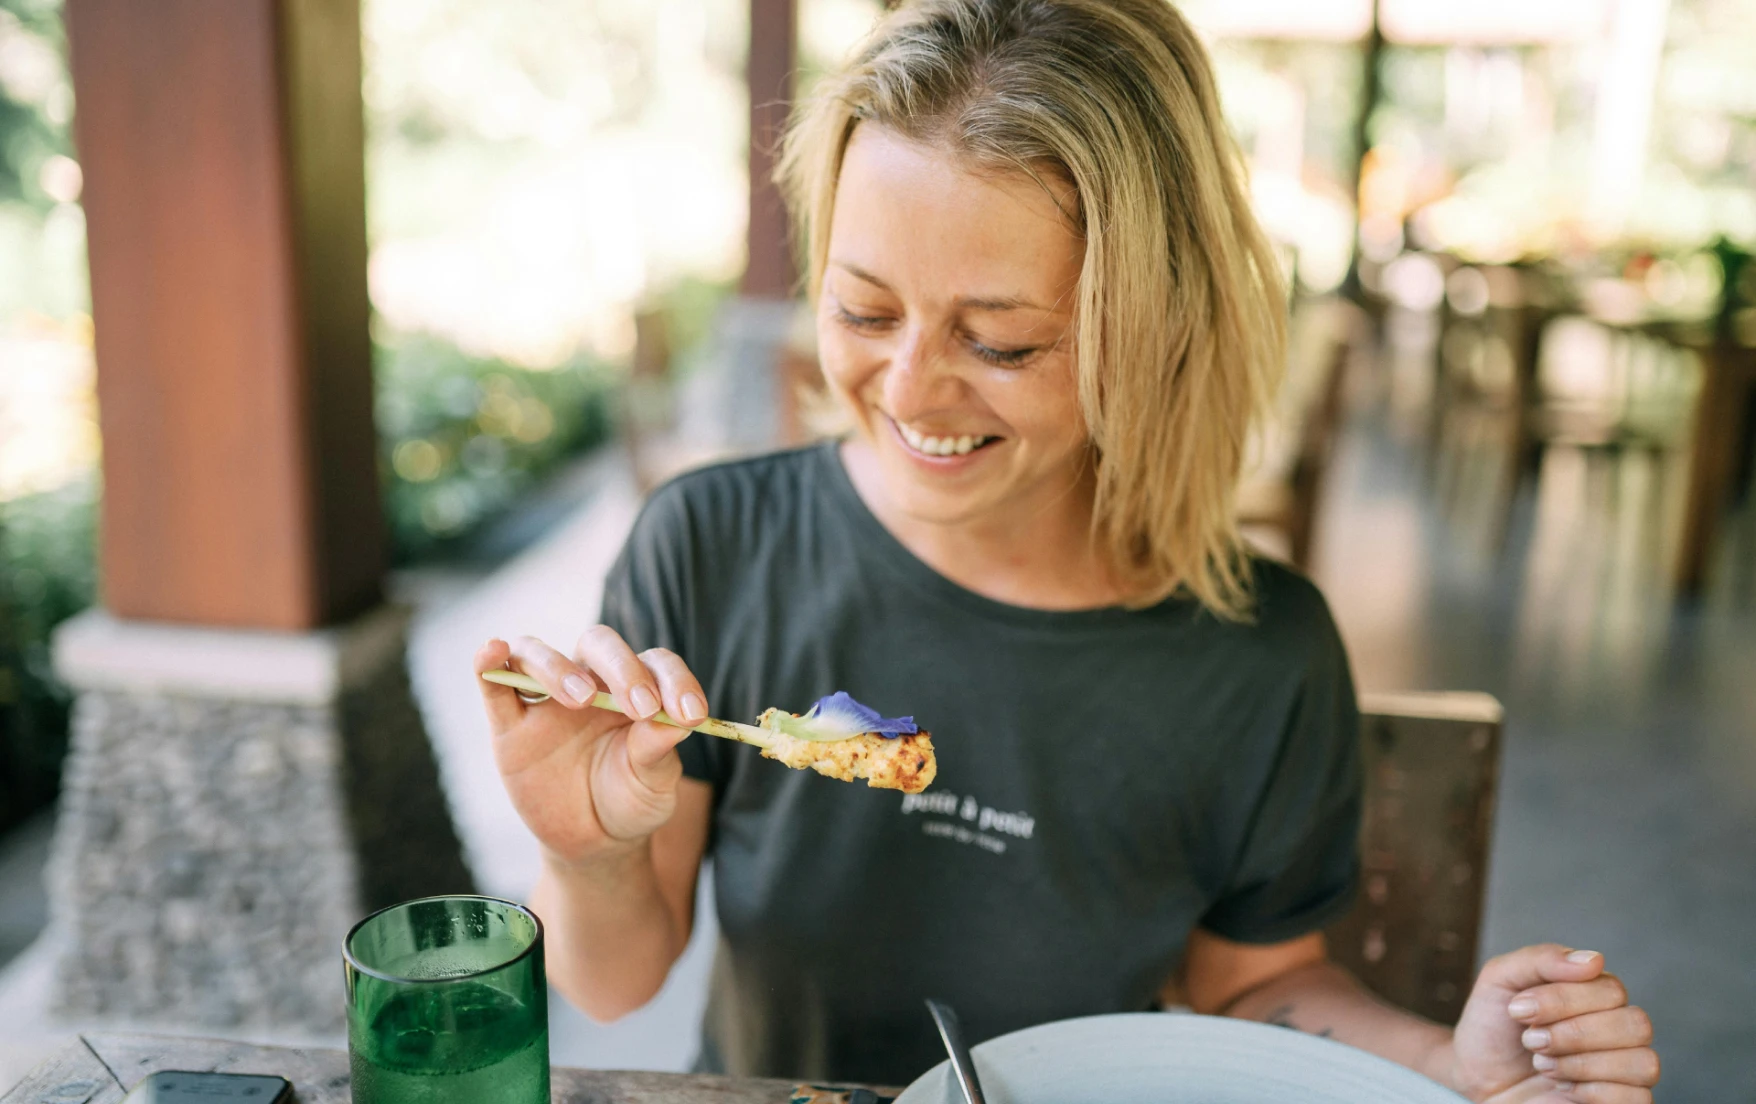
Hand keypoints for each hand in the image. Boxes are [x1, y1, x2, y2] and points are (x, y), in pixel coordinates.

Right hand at [474, 628, 708, 865]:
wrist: (592, 840)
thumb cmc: (630, 800)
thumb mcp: (653, 783)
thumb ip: (657, 752)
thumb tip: (673, 721)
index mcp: (636, 688)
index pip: (656, 664)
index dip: (675, 681)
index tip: (691, 715)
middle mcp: (590, 681)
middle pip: (598, 645)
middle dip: (622, 669)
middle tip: (641, 708)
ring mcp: (546, 700)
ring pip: (539, 655)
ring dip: (558, 668)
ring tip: (579, 698)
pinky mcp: (510, 725)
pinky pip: (493, 683)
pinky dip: (488, 662)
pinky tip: (494, 650)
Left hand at [1444, 944, 1658, 1102]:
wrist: (1474, 1082)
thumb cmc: (1491, 1031)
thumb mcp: (1500, 981)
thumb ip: (1541, 960)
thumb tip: (1594, 960)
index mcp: (1595, 996)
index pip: (1611, 989)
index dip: (1564, 999)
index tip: (1517, 1010)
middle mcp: (1617, 1031)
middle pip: (1636, 1024)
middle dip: (1575, 1033)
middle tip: (1531, 1040)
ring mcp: (1623, 1071)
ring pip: (1644, 1063)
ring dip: (1583, 1064)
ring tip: (1542, 1064)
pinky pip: (1638, 1098)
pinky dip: (1592, 1092)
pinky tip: (1562, 1088)